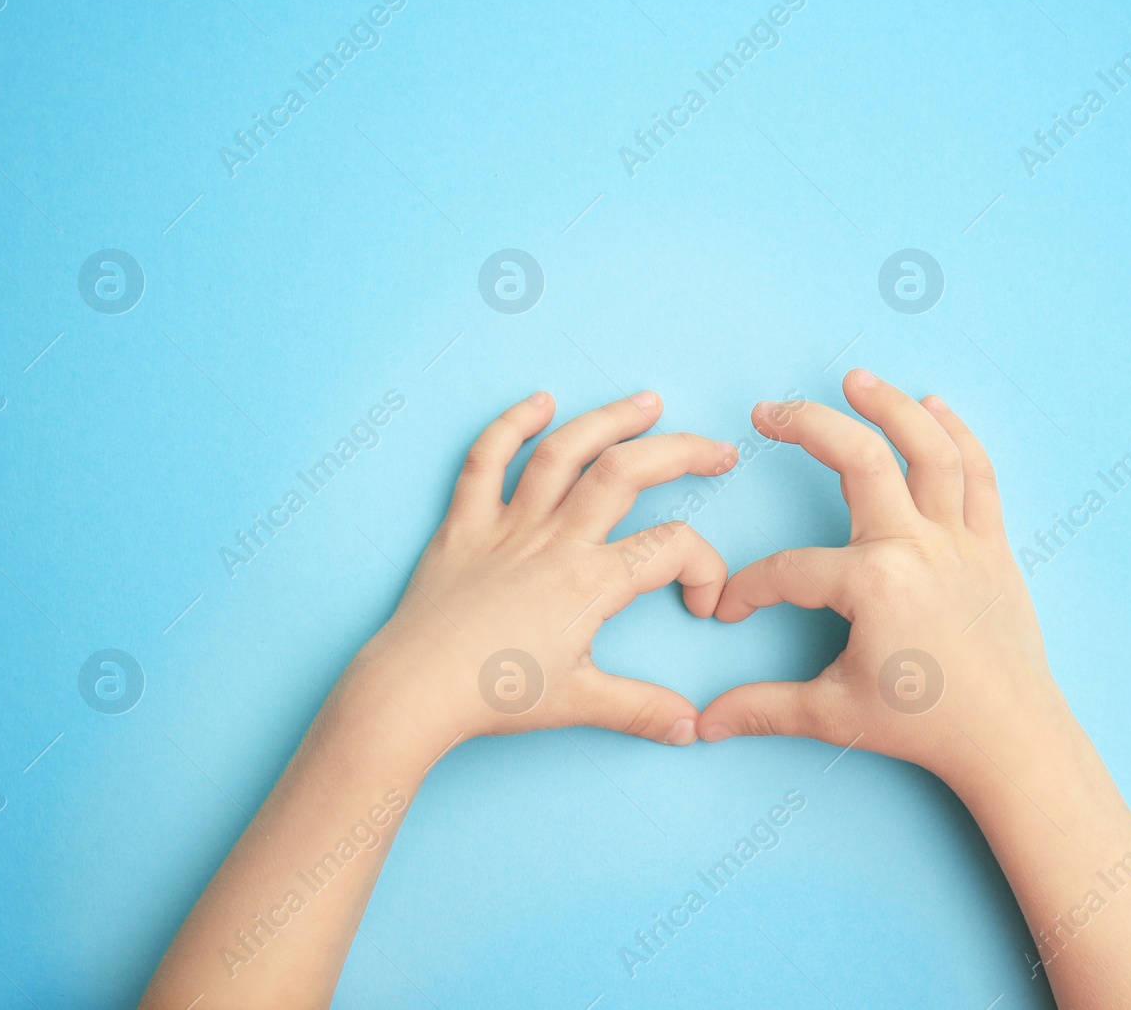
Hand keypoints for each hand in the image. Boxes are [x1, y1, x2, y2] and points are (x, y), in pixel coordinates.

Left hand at [351, 390, 735, 764]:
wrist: (413, 692)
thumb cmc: (492, 698)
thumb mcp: (580, 705)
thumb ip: (642, 709)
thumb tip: (691, 727)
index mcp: (590, 583)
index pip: (673, 549)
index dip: (706, 569)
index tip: (699, 603)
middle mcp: (555, 541)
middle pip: (627, 472)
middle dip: (682, 451)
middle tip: (717, 450)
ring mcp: (508, 526)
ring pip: (564, 451)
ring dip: (609, 419)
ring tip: (647, 403)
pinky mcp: (465, 524)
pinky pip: (485, 460)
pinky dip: (511, 425)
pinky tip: (539, 403)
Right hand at [699, 369, 1060, 775]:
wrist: (1012, 740)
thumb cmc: (927, 727)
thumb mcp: (832, 715)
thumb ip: (762, 708)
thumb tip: (702, 724)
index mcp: (874, 585)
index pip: (789, 570)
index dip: (749, 590)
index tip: (730, 610)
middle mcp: (917, 547)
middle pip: (860, 460)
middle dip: (808, 425)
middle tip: (768, 411)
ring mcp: (960, 541)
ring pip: (930, 450)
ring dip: (891, 406)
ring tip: (856, 379)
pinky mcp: (993, 546)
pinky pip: (980, 475)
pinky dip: (959, 434)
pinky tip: (934, 406)